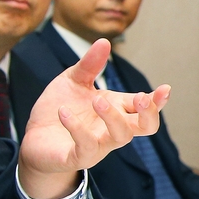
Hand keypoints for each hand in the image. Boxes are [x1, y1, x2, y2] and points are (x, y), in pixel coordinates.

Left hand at [19, 39, 168, 198]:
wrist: (33, 137)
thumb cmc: (58, 109)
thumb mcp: (73, 81)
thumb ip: (89, 65)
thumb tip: (104, 41)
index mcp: (116, 108)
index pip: (144, 106)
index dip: (158, 100)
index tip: (165, 89)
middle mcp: (112, 128)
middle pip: (146, 127)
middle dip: (149, 114)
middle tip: (143, 100)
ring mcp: (99, 145)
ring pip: (121, 136)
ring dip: (113, 117)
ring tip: (95, 100)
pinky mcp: (79, 156)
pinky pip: (86, 145)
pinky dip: (77, 128)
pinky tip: (63, 112)